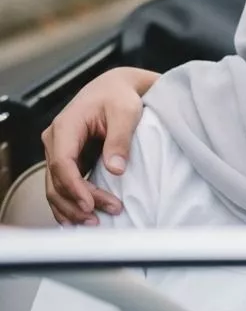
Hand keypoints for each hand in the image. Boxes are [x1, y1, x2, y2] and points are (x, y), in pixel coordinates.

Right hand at [41, 67, 156, 224]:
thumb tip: (116, 170)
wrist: (115, 87)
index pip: (62, 163)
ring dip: (71, 207)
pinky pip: (62, 184)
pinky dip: (69, 202)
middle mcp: (56, 140)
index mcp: (66, 126)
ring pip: (55, 186)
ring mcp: (59, 150)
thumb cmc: (120, 96)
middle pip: (57, 180)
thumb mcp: (125, 113)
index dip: (74, 187)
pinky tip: (80, 218)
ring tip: (93, 223)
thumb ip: (119, 140)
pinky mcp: (68, 158)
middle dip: (76, 202)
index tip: (90, 204)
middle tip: (101, 218)